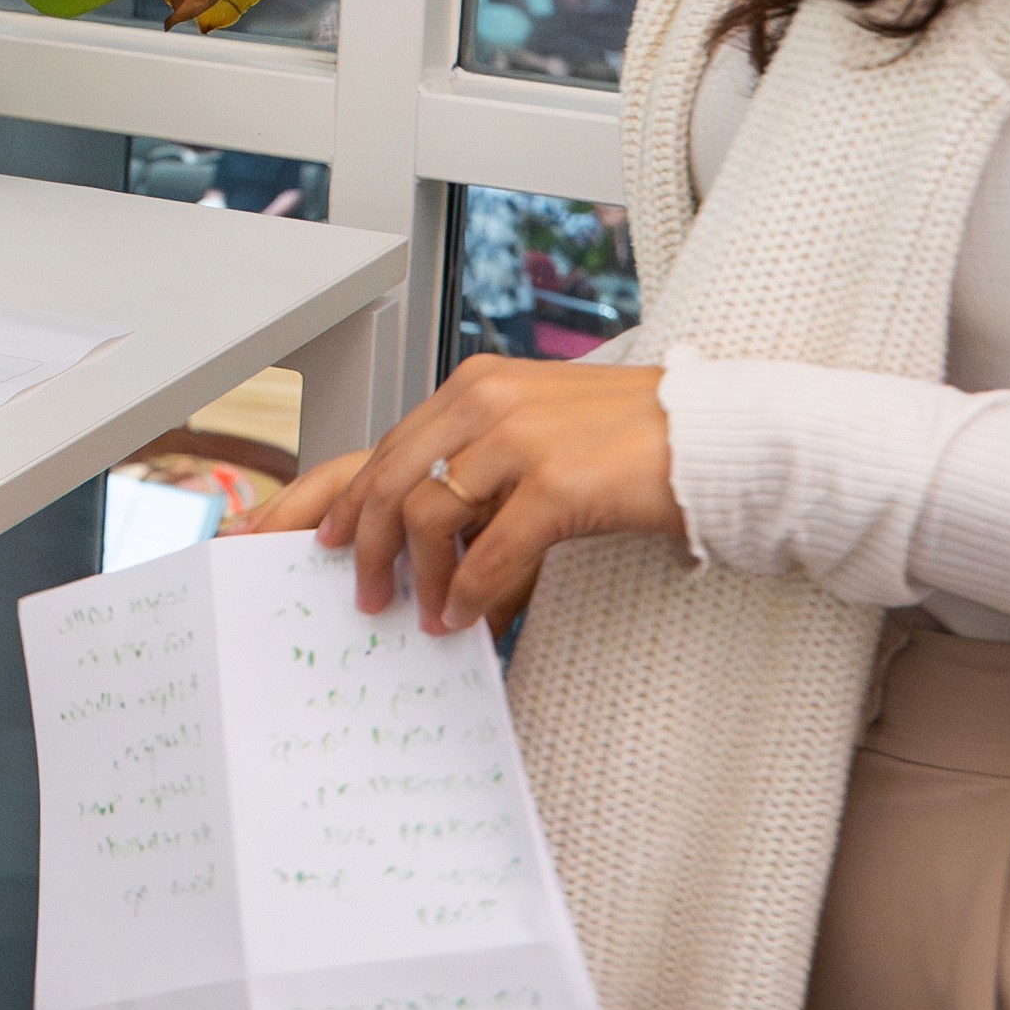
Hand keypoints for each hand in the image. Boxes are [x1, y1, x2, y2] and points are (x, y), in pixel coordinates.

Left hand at [234, 352, 685, 633]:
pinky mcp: (557, 482)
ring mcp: (520, 437)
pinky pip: (488, 552)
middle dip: (362, 549)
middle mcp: (486, 401)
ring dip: (419, 579)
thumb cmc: (628, 447)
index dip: (326, 499)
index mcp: (474, 388)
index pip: (378, 445)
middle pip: (385, 480)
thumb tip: (423, 535)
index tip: (293, 541)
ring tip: (424, 617)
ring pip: (426, 515)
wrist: (716, 441)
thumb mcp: (536, 439)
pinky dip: (471, 595)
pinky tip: (469, 621)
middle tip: (361, 598)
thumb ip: (476, 468)